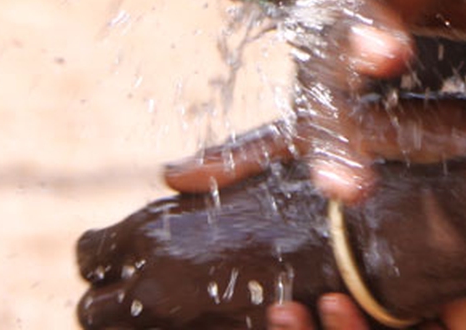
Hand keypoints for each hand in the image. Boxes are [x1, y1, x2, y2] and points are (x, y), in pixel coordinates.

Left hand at [77, 165, 335, 328]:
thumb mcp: (269, 154)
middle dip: (114, 300)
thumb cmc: (324, 190)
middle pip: (94, 313)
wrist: (375, 248)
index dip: (106, 254)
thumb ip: (212, 166)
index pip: (89, 255)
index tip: (125, 253)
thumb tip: (168, 176)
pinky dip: (182, 329)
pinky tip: (207, 315)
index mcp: (155, 232)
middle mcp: (159, 288)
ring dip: (143, 321)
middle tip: (143, 287)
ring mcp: (188, 326)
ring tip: (172, 305)